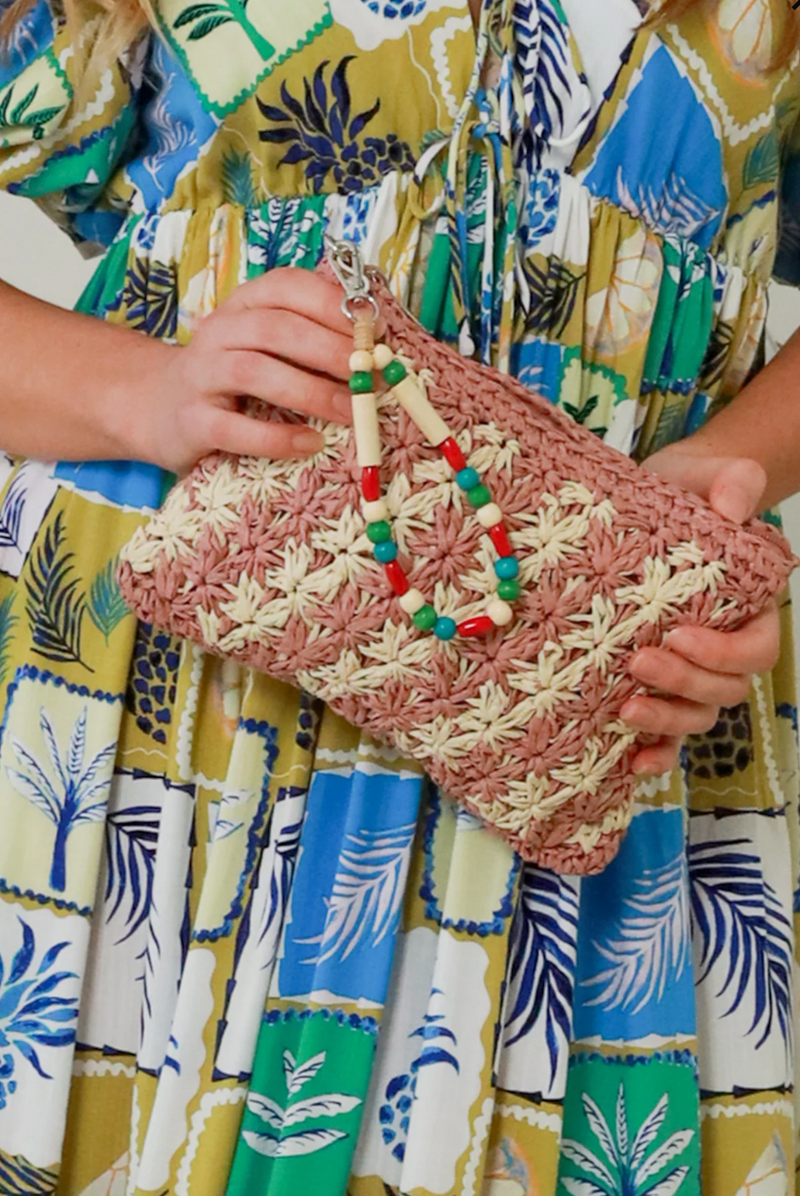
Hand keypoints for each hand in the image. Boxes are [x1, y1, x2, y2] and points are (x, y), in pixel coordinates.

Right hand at [129, 268, 354, 474]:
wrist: (156, 407)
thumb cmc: (231, 377)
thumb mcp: (265, 345)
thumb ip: (309, 338)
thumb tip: (377, 350)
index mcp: (244, 304)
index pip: (289, 287)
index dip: (334, 305)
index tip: (374, 330)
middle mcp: (220, 331)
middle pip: (277, 328)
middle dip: (331, 350)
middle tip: (372, 375)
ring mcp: (202, 375)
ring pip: (255, 371)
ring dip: (311, 391)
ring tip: (351, 410)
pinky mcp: (193, 422)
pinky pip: (236, 428)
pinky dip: (278, 437)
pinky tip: (311, 442)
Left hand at [622, 446, 779, 776]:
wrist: (646, 504)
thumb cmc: (682, 491)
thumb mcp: (704, 476)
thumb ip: (733, 482)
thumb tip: (733, 505)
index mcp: (748, 607)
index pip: (755, 649)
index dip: (723, 653)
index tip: (680, 635)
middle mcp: (722, 647)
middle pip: (724, 689)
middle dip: (685, 684)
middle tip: (640, 662)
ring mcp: (688, 670)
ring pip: (696, 716)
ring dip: (667, 722)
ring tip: (626, 709)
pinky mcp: (651, 682)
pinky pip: (664, 731)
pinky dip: (653, 751)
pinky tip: (630, 759)